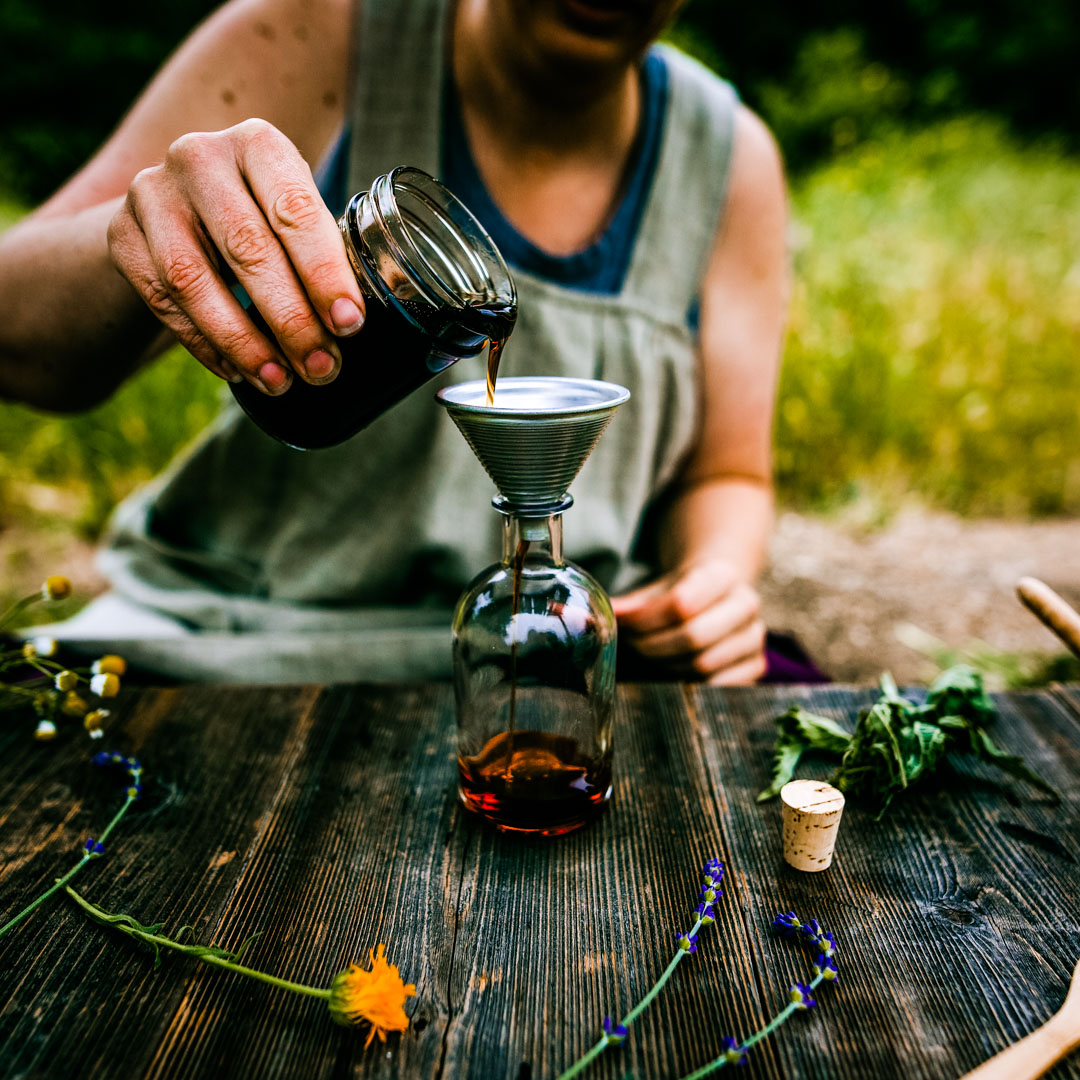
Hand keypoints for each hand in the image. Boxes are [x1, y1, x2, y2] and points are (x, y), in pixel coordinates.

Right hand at [107, 119, 365, 393]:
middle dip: (291, 320)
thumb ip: (328, 251)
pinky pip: (164, 303)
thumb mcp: (294, 211)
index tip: (350, 324)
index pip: (295, 211)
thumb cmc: (262, 214)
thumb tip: (360, 326)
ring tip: (281, 383)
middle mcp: (199, 159)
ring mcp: (153, 196)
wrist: (178, 203)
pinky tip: (241, 373)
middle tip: (323, 368)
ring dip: (244, 342)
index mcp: (258, 144)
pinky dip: (206, 345)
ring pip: (194, 281)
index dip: (324, 272)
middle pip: (248, 249)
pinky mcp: (123, 237)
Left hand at [610, 560, 766, 683]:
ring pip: (702, 665)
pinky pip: (716, 687)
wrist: (719, 593)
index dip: (645, 619)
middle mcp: (746, 604)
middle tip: (629, 646)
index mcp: (722, 573)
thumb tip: (587, 617)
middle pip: (693, 636)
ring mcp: (754, 638)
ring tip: (645, 657)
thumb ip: (630, 604)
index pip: (682, 602)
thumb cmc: (680, 591)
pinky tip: (667, 673)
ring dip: (664, 666)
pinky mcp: (757, 666)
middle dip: (651, 646)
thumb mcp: (656, 588)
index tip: (621, 624)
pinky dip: (686, 684)